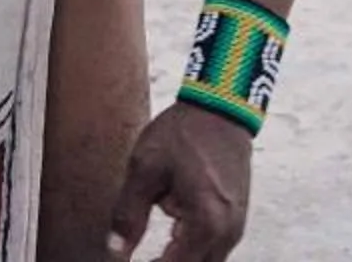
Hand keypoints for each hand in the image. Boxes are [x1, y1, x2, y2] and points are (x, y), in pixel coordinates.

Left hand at [107, 102, 253, 258]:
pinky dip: (191, 242)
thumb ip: (128, 215)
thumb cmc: (184, 133)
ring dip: (179, 253)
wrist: (220, 106)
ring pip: (205, 261)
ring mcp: (236, 226)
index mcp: (206, 222)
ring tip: (160, 209)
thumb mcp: (146, 168)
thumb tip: (115, 251)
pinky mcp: (237, 217)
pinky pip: (213, 246)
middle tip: (141, 253)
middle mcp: (227, 232)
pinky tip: (173, 206)